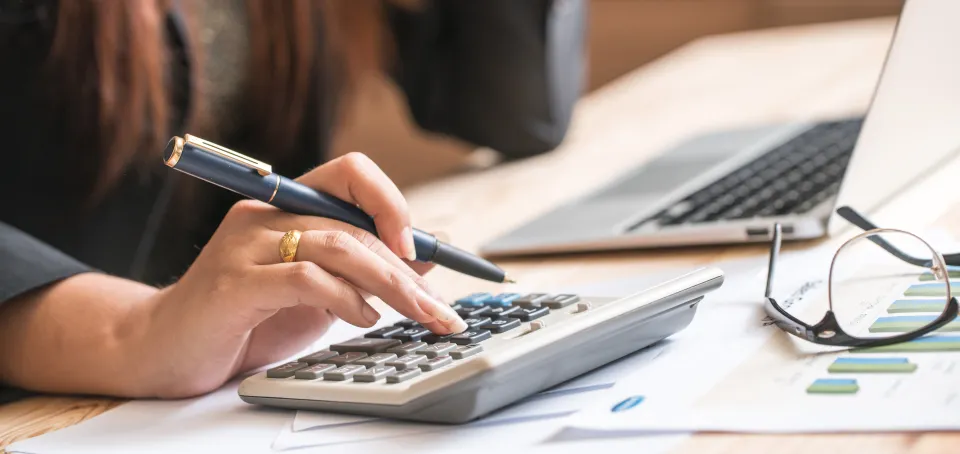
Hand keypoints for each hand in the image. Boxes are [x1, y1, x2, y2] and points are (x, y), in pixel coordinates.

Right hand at [143, 153, 466, 395]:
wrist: (163, 348)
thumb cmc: (245, 317)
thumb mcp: (318, 290)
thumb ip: (363, 268)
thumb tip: (426, 253)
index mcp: (287, 205)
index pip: (352, 171)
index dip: (392, 202)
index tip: (419, 248)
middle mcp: (266, 214)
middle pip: (355, 222)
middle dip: (407, 268)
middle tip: (441, 308)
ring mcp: (246, 246)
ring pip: (338, 244)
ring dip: (388, 283)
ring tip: (414, 314)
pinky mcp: (233, 284)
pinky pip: (305, 278)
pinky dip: (345, 298)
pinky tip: (362, 317)